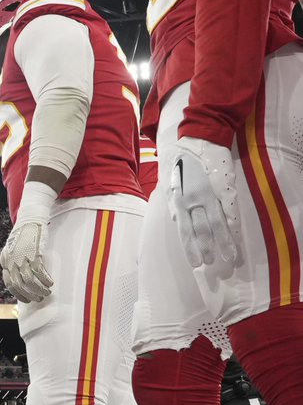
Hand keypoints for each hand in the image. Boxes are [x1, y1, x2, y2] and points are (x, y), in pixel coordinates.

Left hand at [0, 219, 52, 301]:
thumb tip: (15, 274)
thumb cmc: (22, 234)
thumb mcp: (11, 248)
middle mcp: (12, 261)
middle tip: (40, 298)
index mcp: (6, 261)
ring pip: (29, 281)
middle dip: (31, 295)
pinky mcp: (34, 253)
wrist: (29, 219)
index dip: (19, 294)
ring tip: (47, 292)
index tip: (27, 299)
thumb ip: (11, 260)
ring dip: (39, 289)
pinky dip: (45, 280)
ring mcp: (22, 257)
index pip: (9, 283)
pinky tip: (50, 283)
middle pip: (20, 285)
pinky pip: (39, 272)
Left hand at [168, 135, 239, 277]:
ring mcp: (210, 195)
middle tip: (211, 265)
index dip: (191, 248)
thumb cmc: (179, 161)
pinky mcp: (224, 188)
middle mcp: (193, 201)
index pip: (185, 231)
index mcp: (178, 200)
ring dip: (224, 243)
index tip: (196, 264)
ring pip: (218, 224)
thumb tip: (176, 220)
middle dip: (207, 250)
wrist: (198, 139)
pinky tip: (236, 237)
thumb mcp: (168, 182)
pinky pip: (230, 210)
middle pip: (201, 231)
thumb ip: (173, 203)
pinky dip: (233, 225)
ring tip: (230, 258)